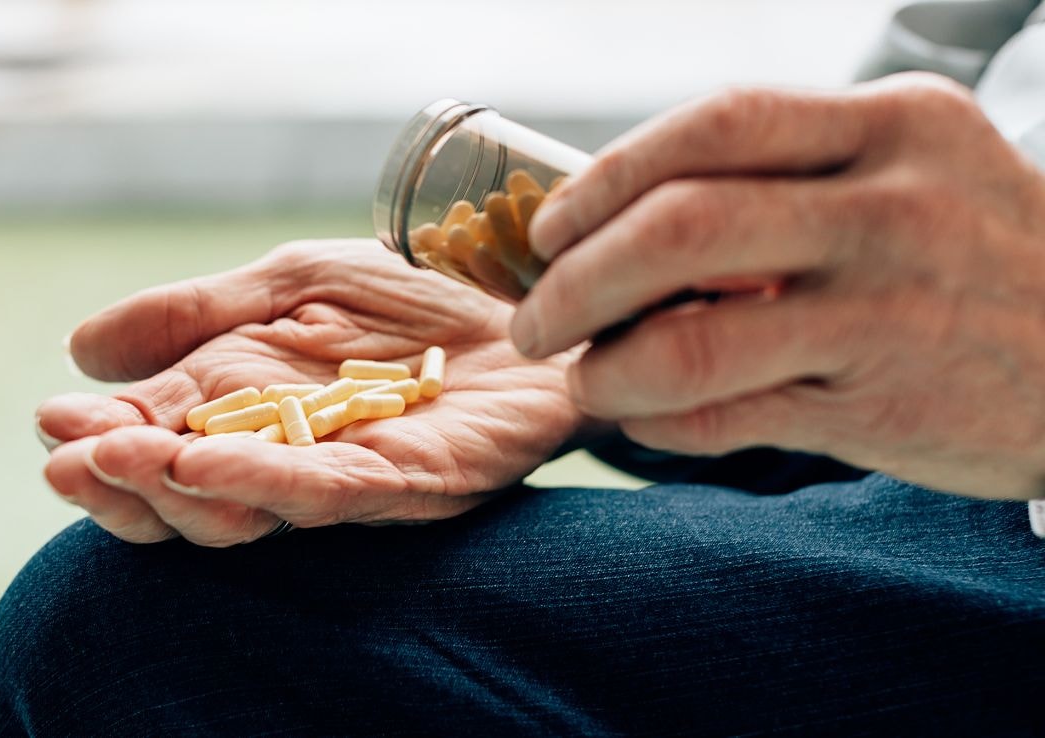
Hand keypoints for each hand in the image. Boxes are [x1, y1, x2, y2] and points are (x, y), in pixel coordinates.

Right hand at [39, 239, 588, 544]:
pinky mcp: (409, 483)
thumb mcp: (294, 281)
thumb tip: (78, 348)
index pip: (155, 439)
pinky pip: (325, 494)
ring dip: (175, 492)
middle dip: (122, 483)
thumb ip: (197, 311)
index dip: (101, 439)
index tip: (52, 421)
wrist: (532, 301)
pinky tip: (204, 464)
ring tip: (121, 460)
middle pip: (185, 495)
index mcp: (246, 407)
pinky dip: (261, 482)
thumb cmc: (418, 295)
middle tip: (71, 459)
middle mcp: (285, 454)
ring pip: (243, 509)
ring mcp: (346, 476)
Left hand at [512, 72, 1044, 500]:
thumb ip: (786, 178)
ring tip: (582, 378)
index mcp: (891, 126)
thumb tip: (621, 220)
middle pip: (684, 226)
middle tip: (535, 318)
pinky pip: (732, 418)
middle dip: (578, 279)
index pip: (715, 125)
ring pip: (697, 341)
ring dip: (607, 367)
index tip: (553, 225)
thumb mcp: (909, 172)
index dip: (608, 176)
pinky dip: (661, 423)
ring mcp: (891, 313)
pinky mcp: (883, 406)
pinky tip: (643, 419)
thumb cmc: (975, 253)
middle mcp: (894, 210)